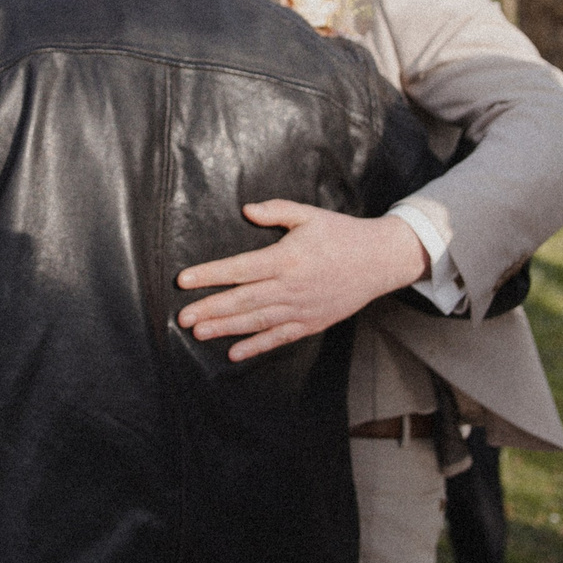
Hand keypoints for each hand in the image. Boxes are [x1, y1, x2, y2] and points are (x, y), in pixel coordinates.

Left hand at [175, 204, 428, 361]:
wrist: (379, 261)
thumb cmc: (341, 234)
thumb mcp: (309, 214)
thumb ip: (276, 211)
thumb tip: (246, 209)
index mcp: (286, 258)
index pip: (239, 268)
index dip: (210, 275)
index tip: (184, 281)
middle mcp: (291, 287)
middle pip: (242, 300)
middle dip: (210, 309)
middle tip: (183, 318)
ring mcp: (301, 309)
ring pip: (256, 322)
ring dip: (225, 329)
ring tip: (198, 333)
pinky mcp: (311, 323)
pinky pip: (279, 338)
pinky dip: (256, 346)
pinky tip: (234, 353)